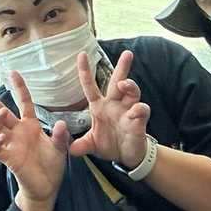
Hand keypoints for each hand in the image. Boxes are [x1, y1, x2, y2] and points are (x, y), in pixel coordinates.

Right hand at [0, 71, 68, 210]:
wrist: (47, 187)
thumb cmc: (52, 165)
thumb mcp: (60, 148)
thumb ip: (60, 136)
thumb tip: (60, 123)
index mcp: (30, 125)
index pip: (24, 102)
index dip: (19, 88)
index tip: (14, 72)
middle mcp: (18, 131)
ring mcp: (11, 143)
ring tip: (0, 113)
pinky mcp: (8, 157)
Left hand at [68, 51, 150, 166]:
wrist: (126, 157)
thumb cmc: (108, 145)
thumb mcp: (91, 145)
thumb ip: (80, 146)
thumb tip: (69, 150)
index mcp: (100, 106)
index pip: (90, 86)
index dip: (85, 71)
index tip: (81, 54)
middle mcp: (115, 104)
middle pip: (118, 81)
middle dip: (123, 67)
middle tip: (127, 54)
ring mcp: (128, 110)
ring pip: (132, 91)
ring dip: (129, 86)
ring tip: (124, 84)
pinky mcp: (138, 120)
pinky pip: (141, 110)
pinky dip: (139, 109)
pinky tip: (135, 110)